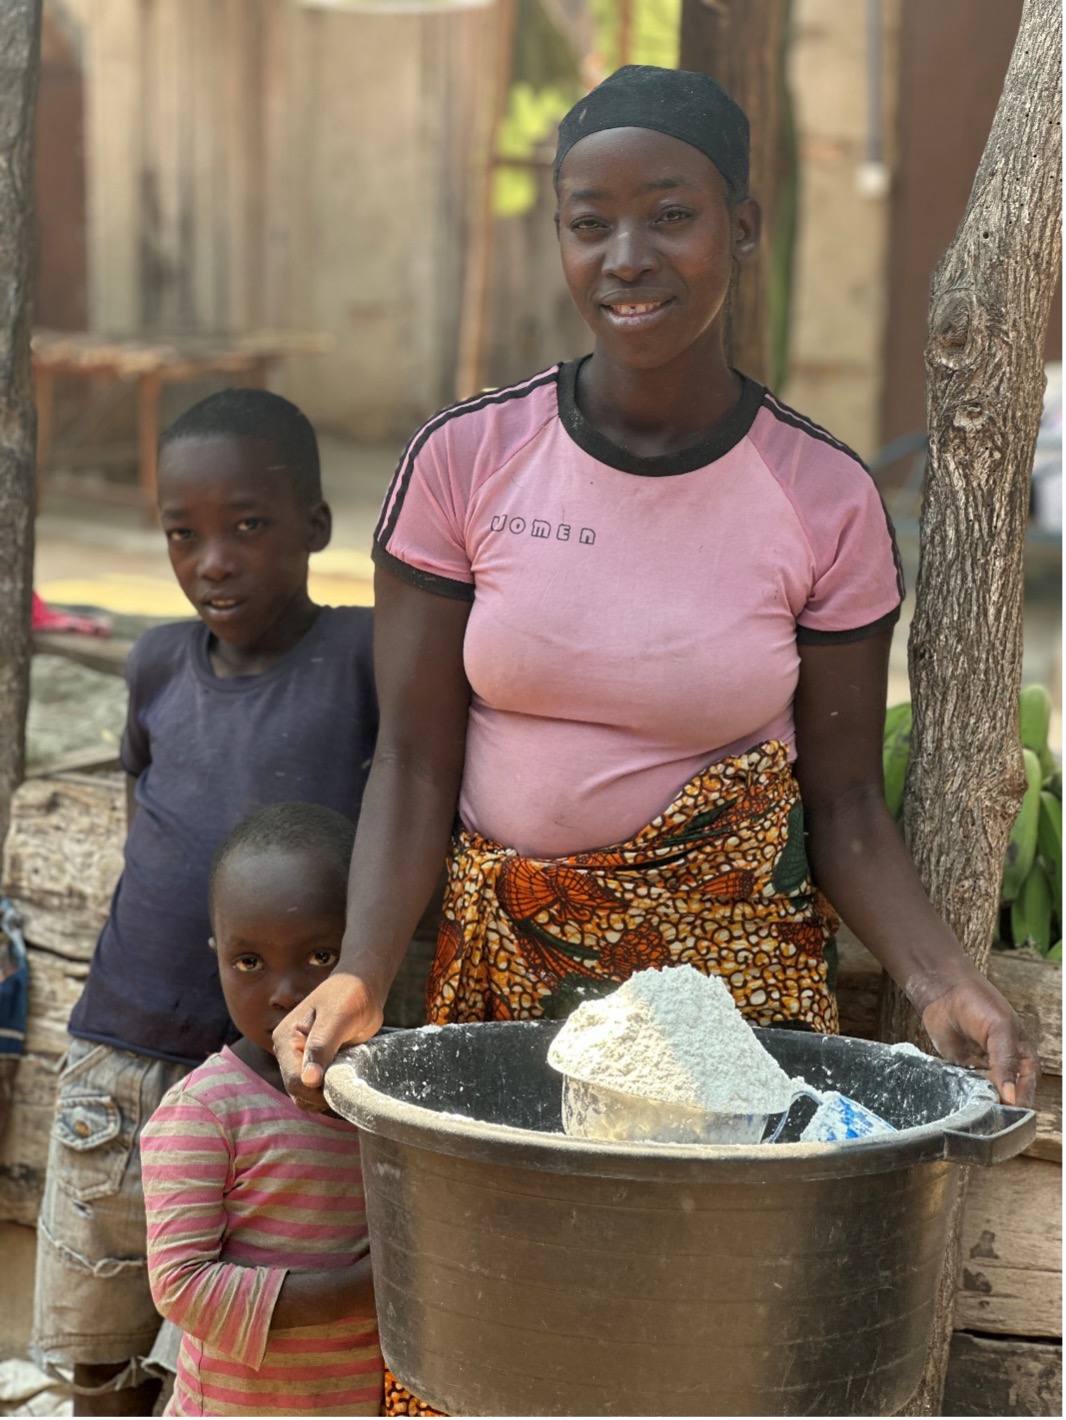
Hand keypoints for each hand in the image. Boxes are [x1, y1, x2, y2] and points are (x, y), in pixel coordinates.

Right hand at [273, 973, 383, 1111]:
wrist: (362, 988)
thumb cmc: (350, 995)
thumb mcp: (337, 1018)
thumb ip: (322, 1047)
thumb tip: (309, 1079)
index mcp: (285, 1039)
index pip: (294, 1081)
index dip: (317, 1091)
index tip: (342, 1087)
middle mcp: (287, 1052)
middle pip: (298, 1091)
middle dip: (321, 1095)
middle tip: (347, 1084)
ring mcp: (299, 1059)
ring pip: (305, 1095)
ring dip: (325, 1096)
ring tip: (346, 1080)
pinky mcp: (313, 1064)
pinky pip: (315, 1090)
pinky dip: (329, 1092)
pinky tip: (344, 1081)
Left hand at [919, 969, 1039, 1106]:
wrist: (944, 992)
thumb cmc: (979, 1003)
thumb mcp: (1001, 1029)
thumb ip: (1007, 1062)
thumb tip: (1010, 1097)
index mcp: (1023, 1055)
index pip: (1027, 1086)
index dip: (1020, 1101)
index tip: (1010, 1114)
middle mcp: (1006, 1065)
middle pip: (1008, 1095)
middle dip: (1001, 1107)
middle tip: (992, 1119)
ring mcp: (983, 1068)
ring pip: (988, 1095)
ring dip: (983, 1104)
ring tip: (977, 1113)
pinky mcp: (963, 1069)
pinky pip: (967, 1089)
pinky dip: (966, 1096)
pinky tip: (963, 1102)